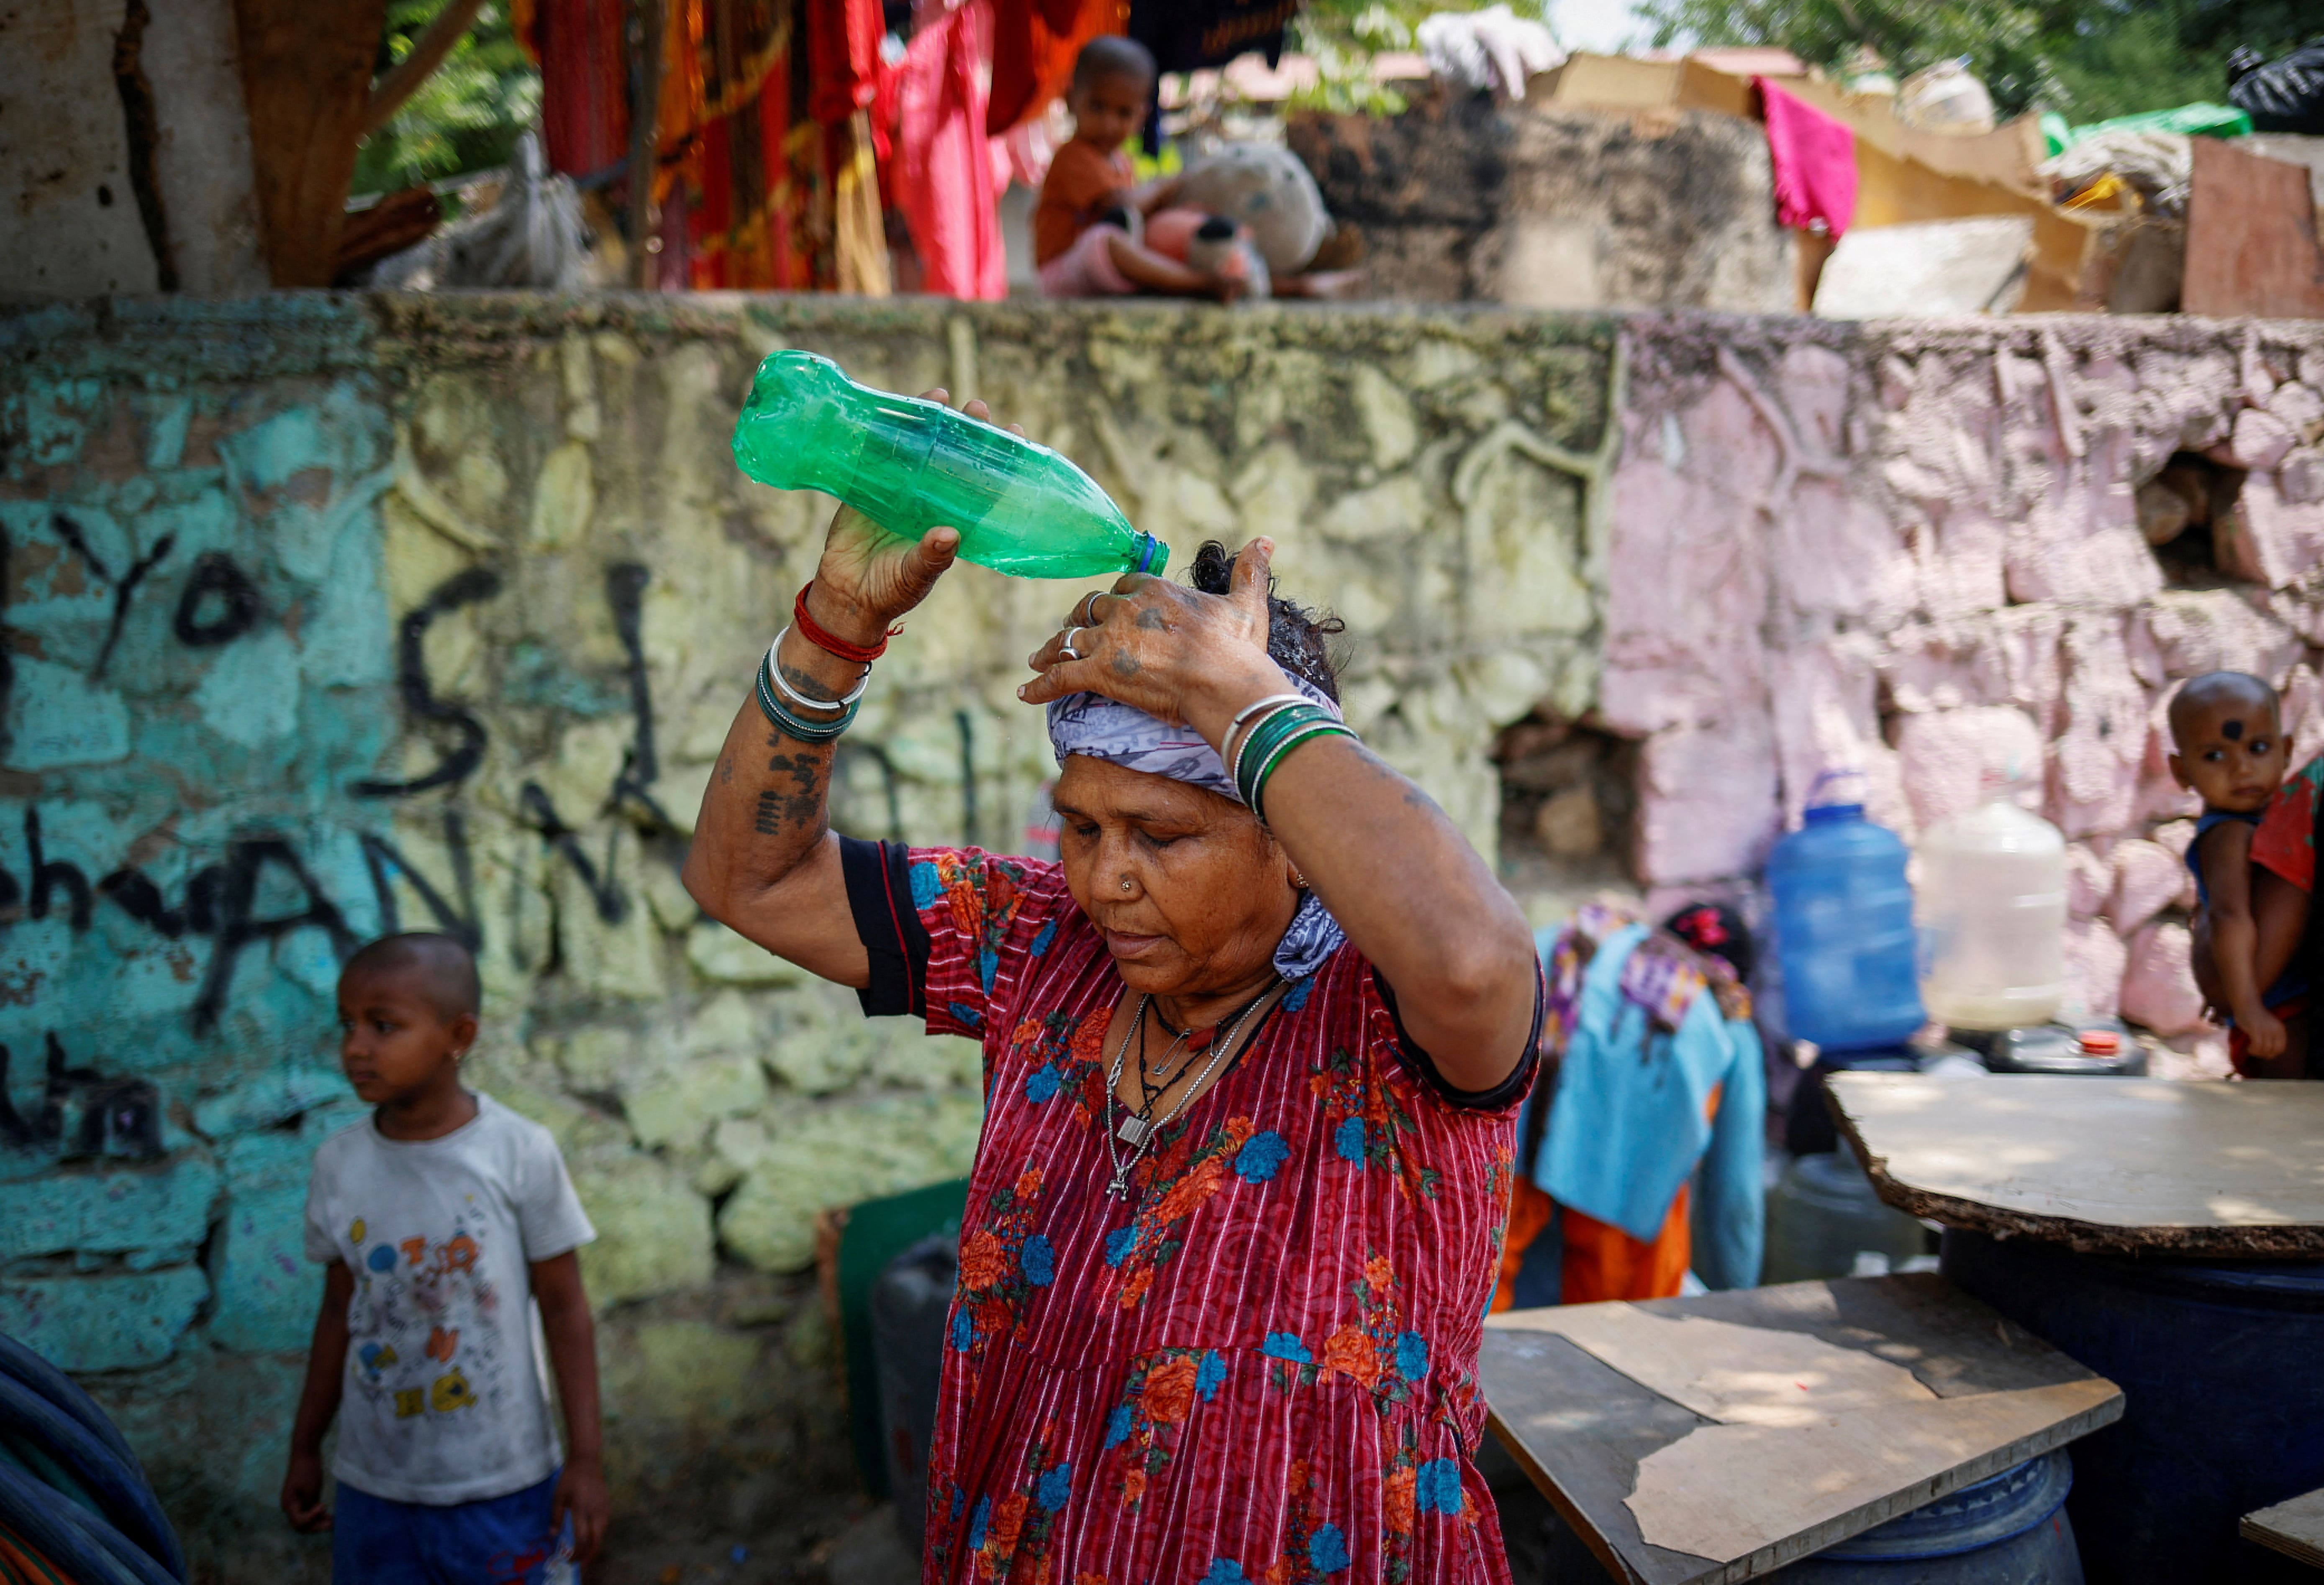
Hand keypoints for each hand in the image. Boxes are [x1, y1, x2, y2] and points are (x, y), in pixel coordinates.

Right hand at [281, 1448, 331, 1531]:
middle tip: (332, 1525)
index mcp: (289, 1504)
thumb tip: (314, 1518)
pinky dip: (318, 1515)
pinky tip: (330, 1516)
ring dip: (318, 1523)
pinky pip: (309, 1512)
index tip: (324, 1506)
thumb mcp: (311, 1489)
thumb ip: (311, 1505)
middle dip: (316, 1526)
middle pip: (301, 1525)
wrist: (306, 1453)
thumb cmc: (307, 1470)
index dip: (312, 1519)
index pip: (299, 1522)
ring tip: (333, 1523)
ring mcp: (296, 1503)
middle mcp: (290, 1506)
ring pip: (306, 1520)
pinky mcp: (303, 1498)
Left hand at [552, 1458, 609, 1564]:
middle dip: (589, 1555)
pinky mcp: (607, 1505)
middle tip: (581, 1563)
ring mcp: (603, 1508)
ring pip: (602, 1534)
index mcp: (581, 1510)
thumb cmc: (569, 1479)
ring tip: (585, 1554)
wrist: (587, 1462)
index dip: (577, 1553)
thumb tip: (553, 1535)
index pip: (582, 1538)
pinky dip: (598, 1536)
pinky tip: (592, 1538)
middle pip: (596, 1540)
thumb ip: (556, 1517)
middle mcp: (595, 1512)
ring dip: (594, 1546)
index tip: (569, 1559)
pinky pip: (604, 1525)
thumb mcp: (558, 1497)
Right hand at [802, 392, 1020, 647]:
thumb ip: (932, 558)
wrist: (847, 597)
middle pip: (952, 458)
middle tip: (977, 408)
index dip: (998, 461)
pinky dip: (885, 433)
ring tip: (940, 397)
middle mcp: (929, 501)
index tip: (1015, 433)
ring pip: (918, 450)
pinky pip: (878, 455)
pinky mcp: (867, 488)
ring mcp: (899, 491)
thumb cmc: (891, 591)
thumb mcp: (914, 577)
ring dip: (928, 423)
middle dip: (965, 432)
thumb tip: (949, 535)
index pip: (981, 485)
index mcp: (951, 520)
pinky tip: (894, 410)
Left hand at [1019, 535, 1285, 745]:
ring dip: (1051, 648)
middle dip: (1078, 619)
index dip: (1114, 599)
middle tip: (1068, 631)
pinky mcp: (1099, 673)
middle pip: (1090, 609)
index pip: (1123, 587)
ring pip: (1068, 639)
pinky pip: (1059, 677)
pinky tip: (1024, 694)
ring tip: (1037, 658)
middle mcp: (1125, 609)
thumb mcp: (1247, 603)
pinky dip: (1039, 686)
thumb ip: (1250, 570)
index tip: (1109, 608)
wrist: (1224, 683)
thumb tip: (1266, 539)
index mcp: (1154, 590)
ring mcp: (1109, 640)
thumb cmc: (1237, 648)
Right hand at [2243, 1005, 2287, 1058]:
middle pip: (2272, 1051)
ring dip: (2256, 1053)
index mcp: (2280, 1030)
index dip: (2272, 1053)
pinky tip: (2248, 1047)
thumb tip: (2268, 1053)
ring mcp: (2266, 1030)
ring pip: (2264, 1050)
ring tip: (2250, 1049)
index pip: (2280, 1049)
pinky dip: (2252, 1050)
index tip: (2263, 1052)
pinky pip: (2256, 1046)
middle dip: (2263, 1055)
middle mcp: (2275, 1030)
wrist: (2246, 1003)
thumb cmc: (2255, 1016)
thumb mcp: (2268, 1027)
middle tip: (2255, 1051)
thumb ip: (2271, 1037)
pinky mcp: (2255, 1030)